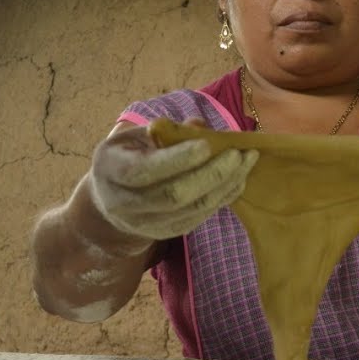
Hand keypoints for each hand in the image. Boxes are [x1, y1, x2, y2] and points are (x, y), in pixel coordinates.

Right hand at [87, 120, 258, 241]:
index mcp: (111, 170)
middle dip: (211, 174)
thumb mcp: (132, 137)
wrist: (110, 201)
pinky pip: (201, 217)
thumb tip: (199, 126)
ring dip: (225, 185)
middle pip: (174, 195)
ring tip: (248, 161)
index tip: (207, 145)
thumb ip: (164, 131)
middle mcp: (125, 203)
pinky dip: (224, 197)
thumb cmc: (125, 158)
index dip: (178, 159)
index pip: (144, 170)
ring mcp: (147, 224)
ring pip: (193, 209)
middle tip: (239, 153)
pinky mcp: (168, 233)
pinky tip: (240, 179)